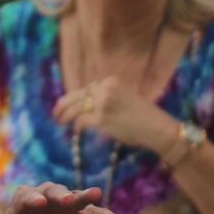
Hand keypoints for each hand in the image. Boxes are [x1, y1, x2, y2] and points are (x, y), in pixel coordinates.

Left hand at [0, 183, 134, 213]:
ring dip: (87, 197)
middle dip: (61, 196)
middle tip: (67, 199)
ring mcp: (69, 204)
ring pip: (78, 199)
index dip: (33, 199)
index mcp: (27, 198)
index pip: (28, 196)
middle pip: (55, 193)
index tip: (37, 203)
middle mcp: (49, 196)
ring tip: (97, 195)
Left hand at [52, 77, 176, 151]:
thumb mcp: (126, 97)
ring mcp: (102, 103)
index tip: (66, 104)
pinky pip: (80, 121)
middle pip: (77, 95)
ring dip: (64, 115)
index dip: (74, 98)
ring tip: (60, 121)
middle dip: (63, 104)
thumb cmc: (145, 117)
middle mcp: (105, 89)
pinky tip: (76, 131)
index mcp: (111, 82)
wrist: (158, 128)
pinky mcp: (101, 118)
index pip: (86, 88)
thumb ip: (108, 97)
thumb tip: (88, 105)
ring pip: (75, 108)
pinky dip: (76, 126)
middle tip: (55, 112)